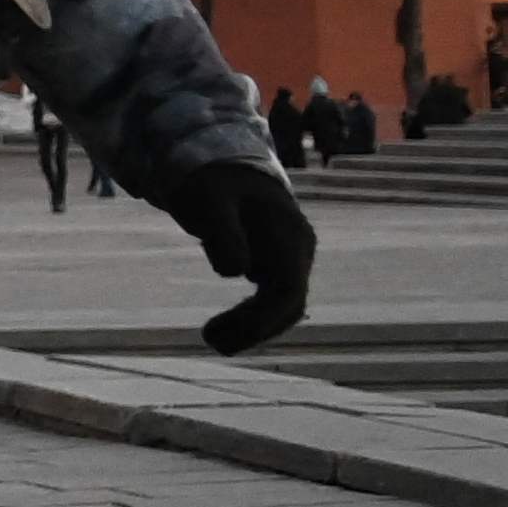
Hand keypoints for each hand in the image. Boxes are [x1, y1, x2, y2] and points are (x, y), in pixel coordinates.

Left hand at [164, 159, 315, 350]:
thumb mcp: (209, 199)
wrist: (223, 164)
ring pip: (285, 305)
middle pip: (291, 303)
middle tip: (210, 341)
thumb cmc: (213, 180)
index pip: (288, 290)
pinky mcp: (277, 262)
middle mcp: (298, 248)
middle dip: (255, 329)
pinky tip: (224, 328)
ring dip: (254, 327)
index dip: (261, 319)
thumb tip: (236, 272)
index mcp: (288, 234)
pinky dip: (252, 317)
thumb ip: (223, 232)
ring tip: (213, 339)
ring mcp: (291, 256)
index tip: (221, 332)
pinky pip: (273, 299)